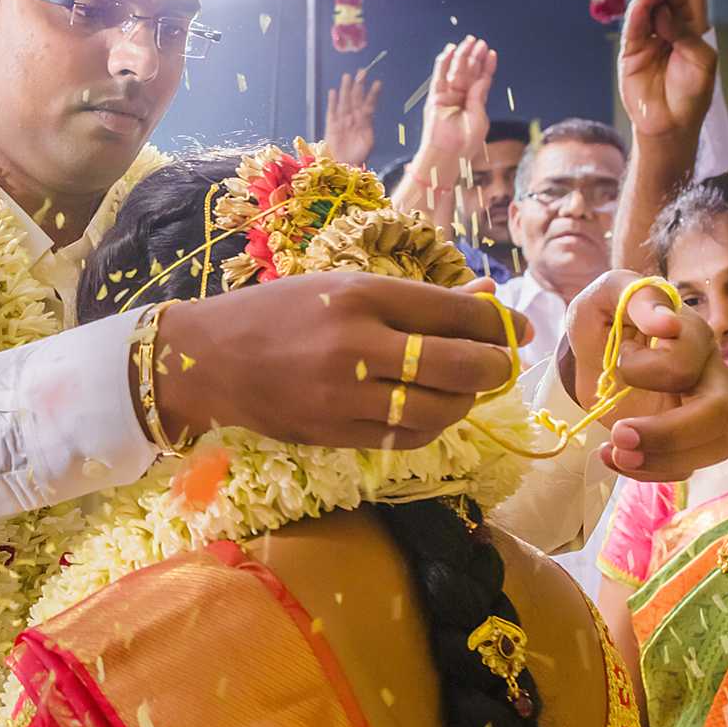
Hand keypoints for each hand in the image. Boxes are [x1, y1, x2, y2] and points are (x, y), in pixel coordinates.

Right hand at [158, 270, 520, 451]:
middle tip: (502, 364)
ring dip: (465, 402)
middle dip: (495, 366)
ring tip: (466, 389)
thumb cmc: (279, 313)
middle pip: (456, 365)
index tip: (518, 328)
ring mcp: (343, 395)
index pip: (451, 313)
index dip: (497, 324)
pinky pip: (403, 437)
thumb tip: (488, 301)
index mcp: (357, 296)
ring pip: (436, 410)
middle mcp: (354, 345)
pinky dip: (430, 425)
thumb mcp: (344, 288)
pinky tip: (431, 411)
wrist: (209, 359)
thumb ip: (416, 300)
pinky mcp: (333, 432)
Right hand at [322, 69, 379, 165]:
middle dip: (359, 85)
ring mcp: (342, 121)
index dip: (372, 94)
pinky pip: (332, 112)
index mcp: (364, 122)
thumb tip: (369, 113)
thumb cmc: (358, 157)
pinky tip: (333, 92)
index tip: (377, 83)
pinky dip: (332, 102)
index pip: (369, 104)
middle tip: (361, 72)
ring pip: (344, 102)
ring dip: (346, 89)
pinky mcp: (331, 126)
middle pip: (356, 99)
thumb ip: (369, 127)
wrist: (343, 166)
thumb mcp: (369, 142)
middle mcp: (353, 119)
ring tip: (347, 77)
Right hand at [415, 37, 495, 167]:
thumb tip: (482, 78)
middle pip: (469, 72)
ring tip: (469, 42)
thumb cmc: (465, 143)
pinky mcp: (435, 97)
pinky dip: (443, 63)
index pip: (481, 80)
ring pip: (455, 71)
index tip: (491, 53)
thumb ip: (480, 96)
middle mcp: (461, 97)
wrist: (448, 155)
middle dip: (475, 57)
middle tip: (480, 42)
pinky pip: (439, 76)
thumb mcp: (480, 117)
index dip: (486, 66)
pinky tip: (449, 51)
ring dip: (462, 56)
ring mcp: (448, 96)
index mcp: (474, 103)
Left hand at [562, 271, 727, 480]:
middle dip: (668, 433)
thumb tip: (666, 323)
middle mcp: (709, 374)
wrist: (592, 354)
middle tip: (618, 434)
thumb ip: (635, 296)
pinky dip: (645, 471)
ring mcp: (701, 411)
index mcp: (694, 336)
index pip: (691, 361)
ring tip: (613, 451)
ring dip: (660, 459)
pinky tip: (610, 457)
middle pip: (720, 414)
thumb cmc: (605, 320)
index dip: (651, 368)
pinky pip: (683, 468)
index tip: (619, 361)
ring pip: (713, 448)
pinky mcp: (683, 441)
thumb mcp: (605, 296)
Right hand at [619, 0, 716, 140]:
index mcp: (686, 33)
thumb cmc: (693, 94)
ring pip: (644, 16)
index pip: (680, 6)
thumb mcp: (701, 60)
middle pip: (660, 6)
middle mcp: (665, 34)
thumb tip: (664, 12)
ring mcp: (646, 44)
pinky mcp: (629, 55)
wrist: (672, 123)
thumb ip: (685, 34)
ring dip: (647, 0)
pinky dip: (635, 16)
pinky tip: (641, 4)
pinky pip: (632, 32)